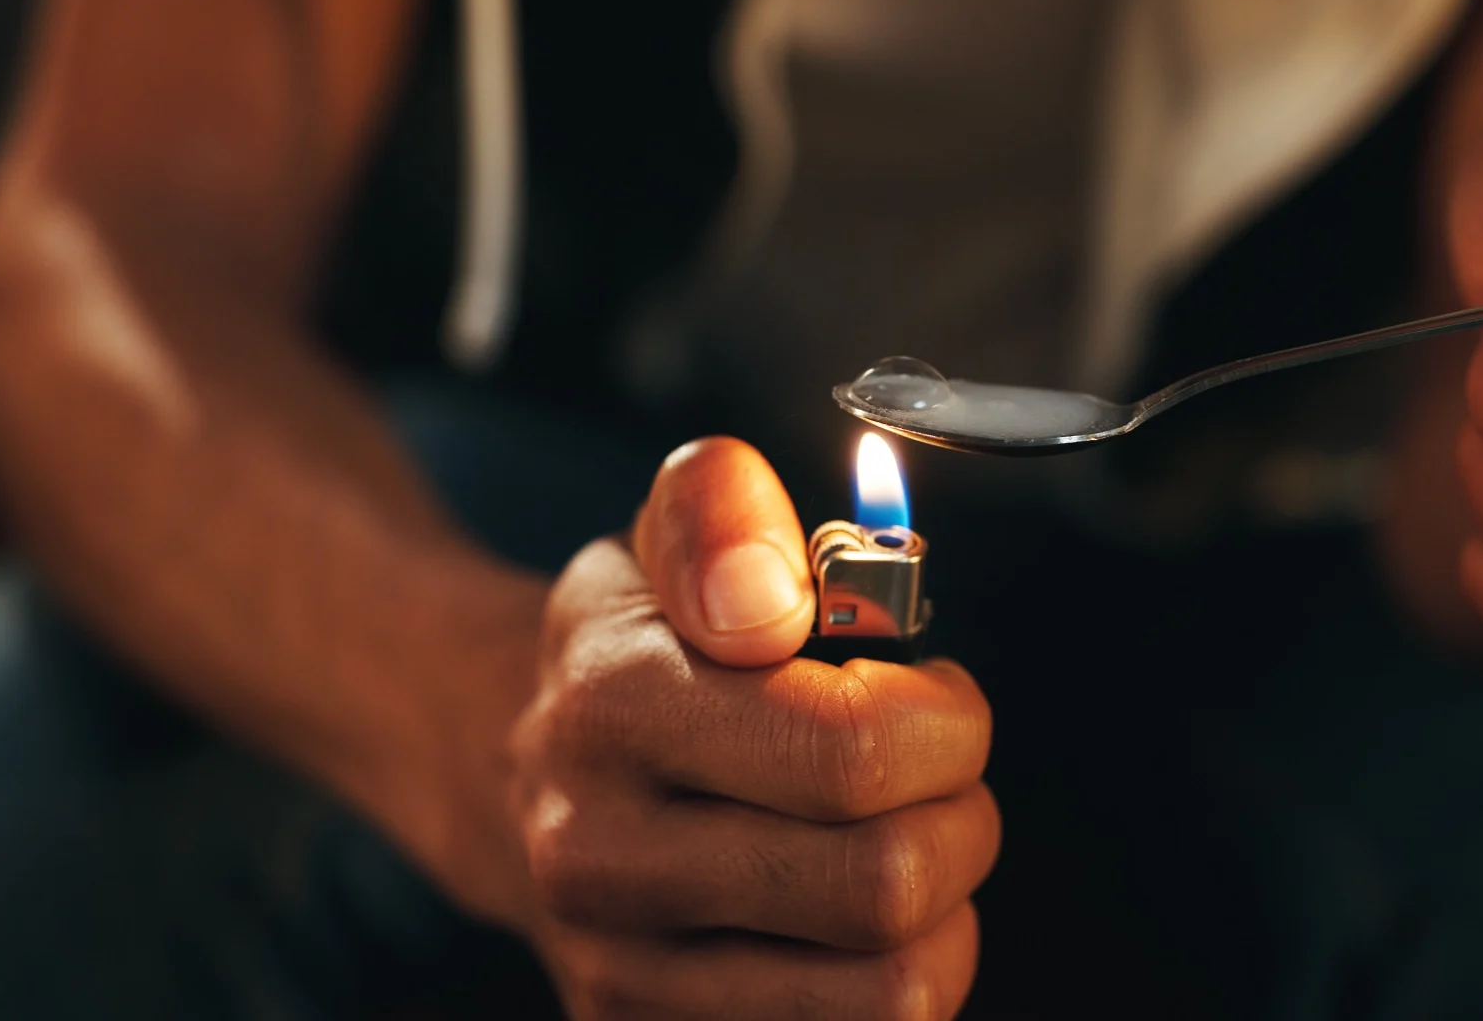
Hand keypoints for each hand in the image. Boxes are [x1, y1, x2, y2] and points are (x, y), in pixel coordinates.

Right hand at [489, 437, 997, 1017]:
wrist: (523, 777)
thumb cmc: (639, 648)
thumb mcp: (669, 532)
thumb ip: (720, 511)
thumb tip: (764, 599)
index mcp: (612, 703)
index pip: (854, 753)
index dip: (945, 721)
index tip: (934, 696)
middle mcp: (595, 855)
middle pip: (885, 884)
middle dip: (959, 816)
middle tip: (933, 777)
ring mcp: (619, 971)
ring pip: (892, 991)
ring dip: (942, 912)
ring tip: (900, 844)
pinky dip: (896, 983)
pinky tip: (855, 924)